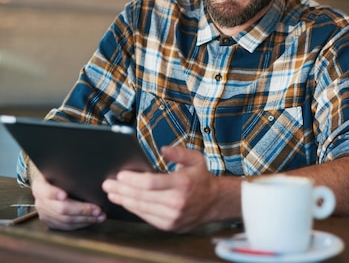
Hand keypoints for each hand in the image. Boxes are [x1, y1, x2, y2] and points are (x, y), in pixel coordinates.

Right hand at [30, 167, 104, 230]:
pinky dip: (82, 224)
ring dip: (85, 219)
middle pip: (60, 209)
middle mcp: (40, 202)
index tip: (64, 195)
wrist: (51, 185)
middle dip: (82, 210)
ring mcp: (44, 214)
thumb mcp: (61, 172)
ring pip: (65, 220)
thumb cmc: (61, 176)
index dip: (54, 193)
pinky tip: (93, 220)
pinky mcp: (51, 222)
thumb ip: (68, 174)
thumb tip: (89, 172)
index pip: (45, 191)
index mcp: (40, 186)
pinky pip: (67, 227)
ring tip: (100, 216)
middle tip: (97, 209)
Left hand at [102, 146, 240, 231]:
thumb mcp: (196, 159)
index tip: (120, 175)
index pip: (150, 182)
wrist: (214, 202)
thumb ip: (179, 152)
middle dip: (121, 190)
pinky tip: (126, 202)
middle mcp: (177, 202)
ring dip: (124, 200)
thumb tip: (163, 148)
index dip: (132, 179)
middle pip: (141, 196)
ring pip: (141, 208)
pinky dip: (134, 209)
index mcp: (182, 183)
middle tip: (107, 184)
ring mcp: (173, 216)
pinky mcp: (169, 225)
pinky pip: (146, 217)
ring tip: (112, 194)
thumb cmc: (201, 178)